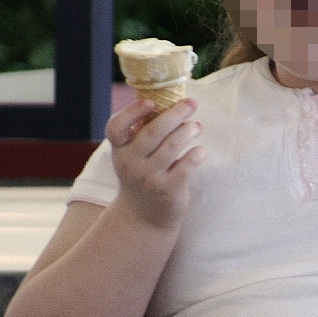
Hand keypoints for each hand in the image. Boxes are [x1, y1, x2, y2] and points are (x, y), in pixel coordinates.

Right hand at [105, 97, 204, 230]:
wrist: (143, 216)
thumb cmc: (142, 175)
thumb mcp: (133, 156)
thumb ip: (142, 133)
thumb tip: (167, 99)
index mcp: (120, 150)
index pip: (116, 128)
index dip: (133, 112)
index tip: (151, 102)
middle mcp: (131, 164)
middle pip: (152, 133)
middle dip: (175, 114)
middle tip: (191, 104)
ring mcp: (149, 179)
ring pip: (172, 147)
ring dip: (188, 131)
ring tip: (197, 126)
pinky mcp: (167, 191)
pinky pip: (186, 167)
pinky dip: (197, 155)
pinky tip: (201, 151)